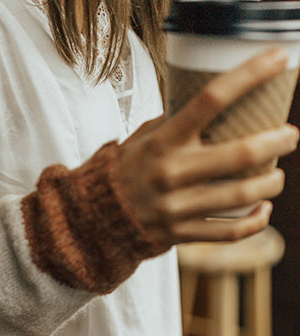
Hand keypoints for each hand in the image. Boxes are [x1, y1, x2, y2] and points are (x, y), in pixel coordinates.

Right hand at [114, 49, 298, 248]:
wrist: (96, 220)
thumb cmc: (126, 171)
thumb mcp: (144, 137)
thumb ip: (177, 122)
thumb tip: (218, 101)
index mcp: (163, 141)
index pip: (211, 99)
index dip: (250, 75)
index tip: (279, 60)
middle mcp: (171, 173)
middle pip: (239, 155)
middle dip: (277, 142)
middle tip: (290, 135)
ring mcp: (177, 207)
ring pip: (241, 196)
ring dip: (270, 184)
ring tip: (277, 177)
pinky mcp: (181, 234)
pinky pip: (229, 232)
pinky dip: (254, 222)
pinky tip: (264, 210)